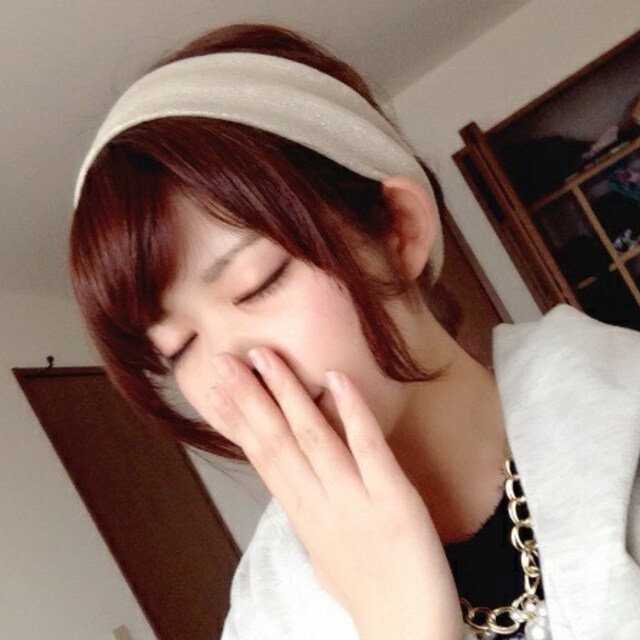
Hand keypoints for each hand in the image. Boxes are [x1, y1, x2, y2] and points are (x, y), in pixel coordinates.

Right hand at [204, 348, 462, 639]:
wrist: (407, 631)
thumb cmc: (367, 588)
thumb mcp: (322, 548)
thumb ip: (307, 511)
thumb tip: (293, 487)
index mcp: (302, 512)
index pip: (261, 457)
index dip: (237, 420)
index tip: (216, 388)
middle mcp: (319, 503)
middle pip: (276, 442)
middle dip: (249, 398)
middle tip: (224, 360)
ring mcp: (354, 500)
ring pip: (312, 438)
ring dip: (287, 394)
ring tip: (265, 358)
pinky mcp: (393, 500)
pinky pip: (368, 449)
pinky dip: (351, 412)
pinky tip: (335, 379)